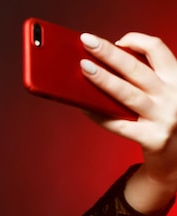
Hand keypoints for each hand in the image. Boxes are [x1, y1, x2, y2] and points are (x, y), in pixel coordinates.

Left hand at [80, 32, 176, 210]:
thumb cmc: (163, 122)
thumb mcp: (164, 96)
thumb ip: (144, 82)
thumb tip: (103, 67)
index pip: (158, 50)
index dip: (137, 41)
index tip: (116, 41)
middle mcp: (173, 96)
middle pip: (136, 69)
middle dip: (109, 53)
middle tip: (88, 42)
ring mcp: (163, 118)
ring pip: (127, 94)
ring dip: (103, 79)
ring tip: (84, 68)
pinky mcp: (153, 139)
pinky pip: (119, 124)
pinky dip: (99, 115)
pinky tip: (84, 107)